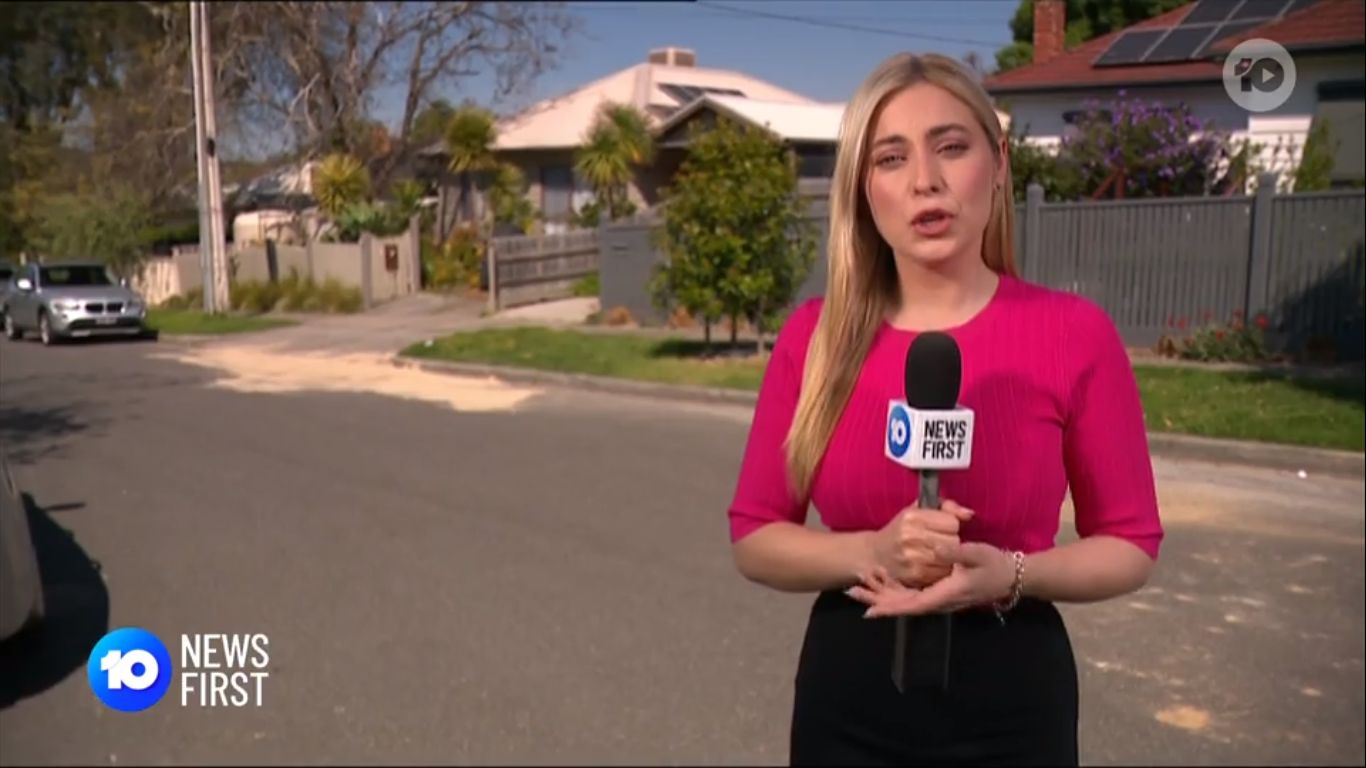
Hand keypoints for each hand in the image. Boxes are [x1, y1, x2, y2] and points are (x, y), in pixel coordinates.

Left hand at [848, 542, 1016, 617]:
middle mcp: (939, 601)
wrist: (1010, 576)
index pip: (912, 604)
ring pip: (906, 602)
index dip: (890, 607)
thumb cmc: (994, 564)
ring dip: (883, 596)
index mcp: (946, 593)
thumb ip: (954, 552)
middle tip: (851, 592)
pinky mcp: (940, 593)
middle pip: (903, 606)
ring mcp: (939, 598)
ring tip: (859, 588)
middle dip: (877, 600)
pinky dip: (895, 591)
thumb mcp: (977, 553)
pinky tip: (882, 584)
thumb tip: (932, 547)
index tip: (869, 610)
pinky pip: (913, 596)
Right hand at [868, 500, 974, 588]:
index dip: (949, 526)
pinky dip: (940, 571)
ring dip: (947, 558)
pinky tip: (931, 566)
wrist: (876, 554)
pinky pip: (943, 574)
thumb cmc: (901, 530)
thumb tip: (969, 514)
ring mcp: (913, 558)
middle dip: (950, 541)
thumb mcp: (918, 511)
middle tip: (938, 542)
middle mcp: (912, 536)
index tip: (941, 528)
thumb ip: (947, 507)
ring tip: (935, 554)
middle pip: (953, 541)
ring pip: (950, 559)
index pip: (952, 523)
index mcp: (913, 517)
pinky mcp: (915, 576)